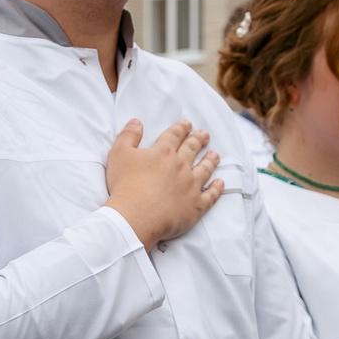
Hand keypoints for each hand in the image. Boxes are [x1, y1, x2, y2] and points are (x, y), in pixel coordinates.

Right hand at [105, 119, 221, 250]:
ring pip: (205, 170)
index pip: (174, 135)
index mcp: (163, 152)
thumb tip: (137, 122)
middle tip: (205, 135)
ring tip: (215, 155)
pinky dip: (216, 189)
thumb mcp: (119, 154)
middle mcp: (180, 166)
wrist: (134, 217)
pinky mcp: (195, 206)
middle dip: (198, 140)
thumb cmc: (124, 185)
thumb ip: (128, 135)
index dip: (181, 128)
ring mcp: (190, 186)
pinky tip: (220, 183)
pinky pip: (210, 195)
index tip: (188, 124)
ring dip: (210, 161)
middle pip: (192, 149)